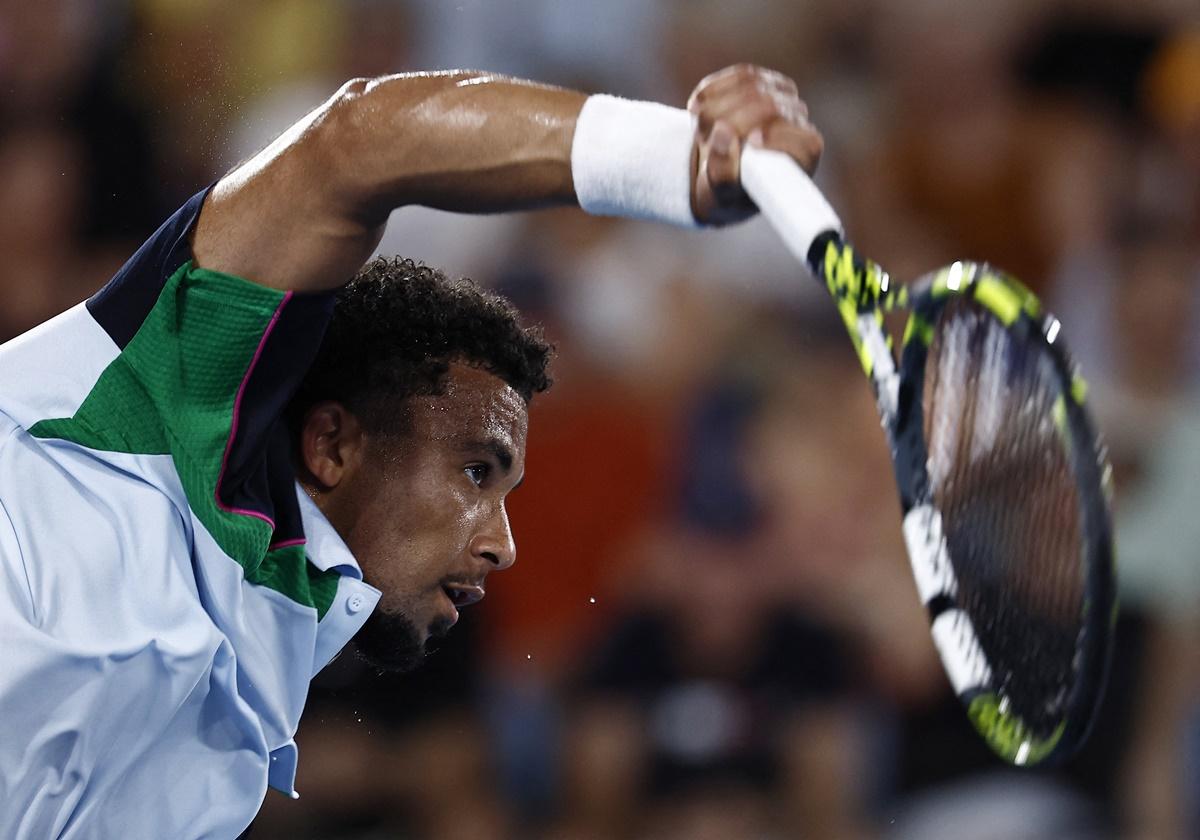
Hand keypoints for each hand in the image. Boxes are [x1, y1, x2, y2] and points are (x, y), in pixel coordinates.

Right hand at [687, 64, 822, 224]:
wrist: (716, 172)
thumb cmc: (726, 192)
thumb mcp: (721, 193)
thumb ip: (723, 170)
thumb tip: (724, 132)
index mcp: (804, 157)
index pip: (801, 140)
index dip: (777, 136)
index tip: (749, 142)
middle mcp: (800, 123)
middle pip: (770, 106)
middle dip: (729, 118)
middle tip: (702, 137)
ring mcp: (783, 97)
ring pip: (752, 85)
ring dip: (715, 106)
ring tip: (699, 131)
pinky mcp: (764, 81)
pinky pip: (739, 75)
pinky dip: (711, 90)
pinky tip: (696, 107)